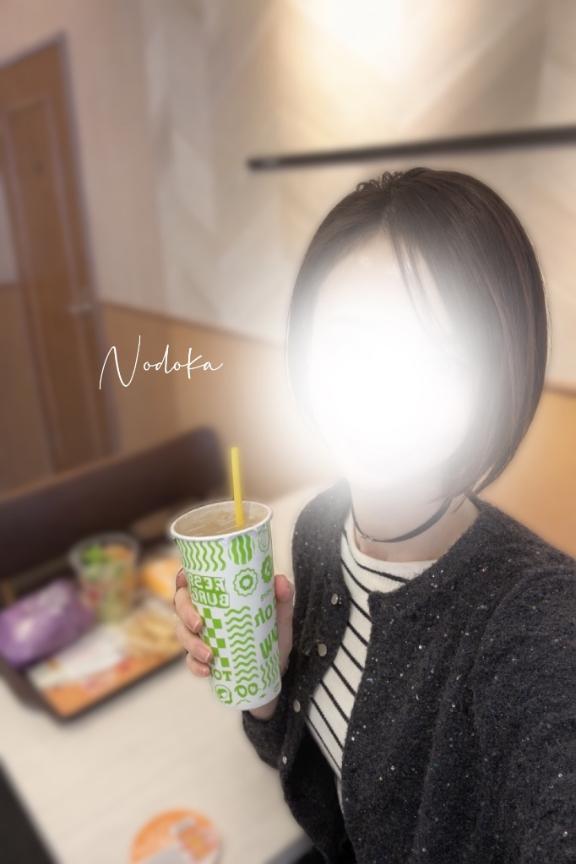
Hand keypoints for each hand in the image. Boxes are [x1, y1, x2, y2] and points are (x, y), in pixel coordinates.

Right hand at [172, 569, 294, 677]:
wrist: (275, 667)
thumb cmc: (273, 633)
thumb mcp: (280, 615)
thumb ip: (283, 597)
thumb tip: (280, 581)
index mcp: (219, 595)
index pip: (193, 581)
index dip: (183, 579)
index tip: (185, 582)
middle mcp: (205, 612)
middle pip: (180, 604)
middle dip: (185, 614)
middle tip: (200, 625)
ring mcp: (201, 635)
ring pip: (182, 633)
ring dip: (191, 644)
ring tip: (209, 655)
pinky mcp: (202, 658)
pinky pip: (189, 661)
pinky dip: (195, 666)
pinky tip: (207, 670)